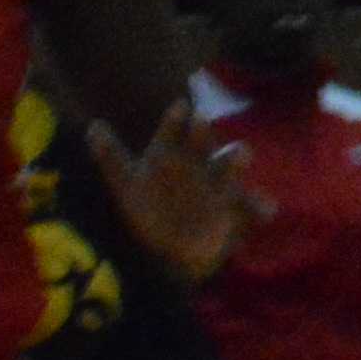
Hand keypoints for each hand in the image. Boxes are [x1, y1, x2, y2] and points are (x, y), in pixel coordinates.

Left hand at [89, 112, 256, 282]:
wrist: (172, 253)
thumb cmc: (149, 211)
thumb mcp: (127, 185)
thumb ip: (111, 156)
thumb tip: (92, 125)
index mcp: (170, 157)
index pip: (172, 132)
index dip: (175, 121)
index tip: (180, 105)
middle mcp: (196, 165)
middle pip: (202, 143)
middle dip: (203, 132)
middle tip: (202, 119)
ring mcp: (216, 185)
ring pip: (228, 167)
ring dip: (235, 158)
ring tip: (240, 152)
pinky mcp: (233, 207)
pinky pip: (250, 205)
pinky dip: (261, 206)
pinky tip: (268, 211)